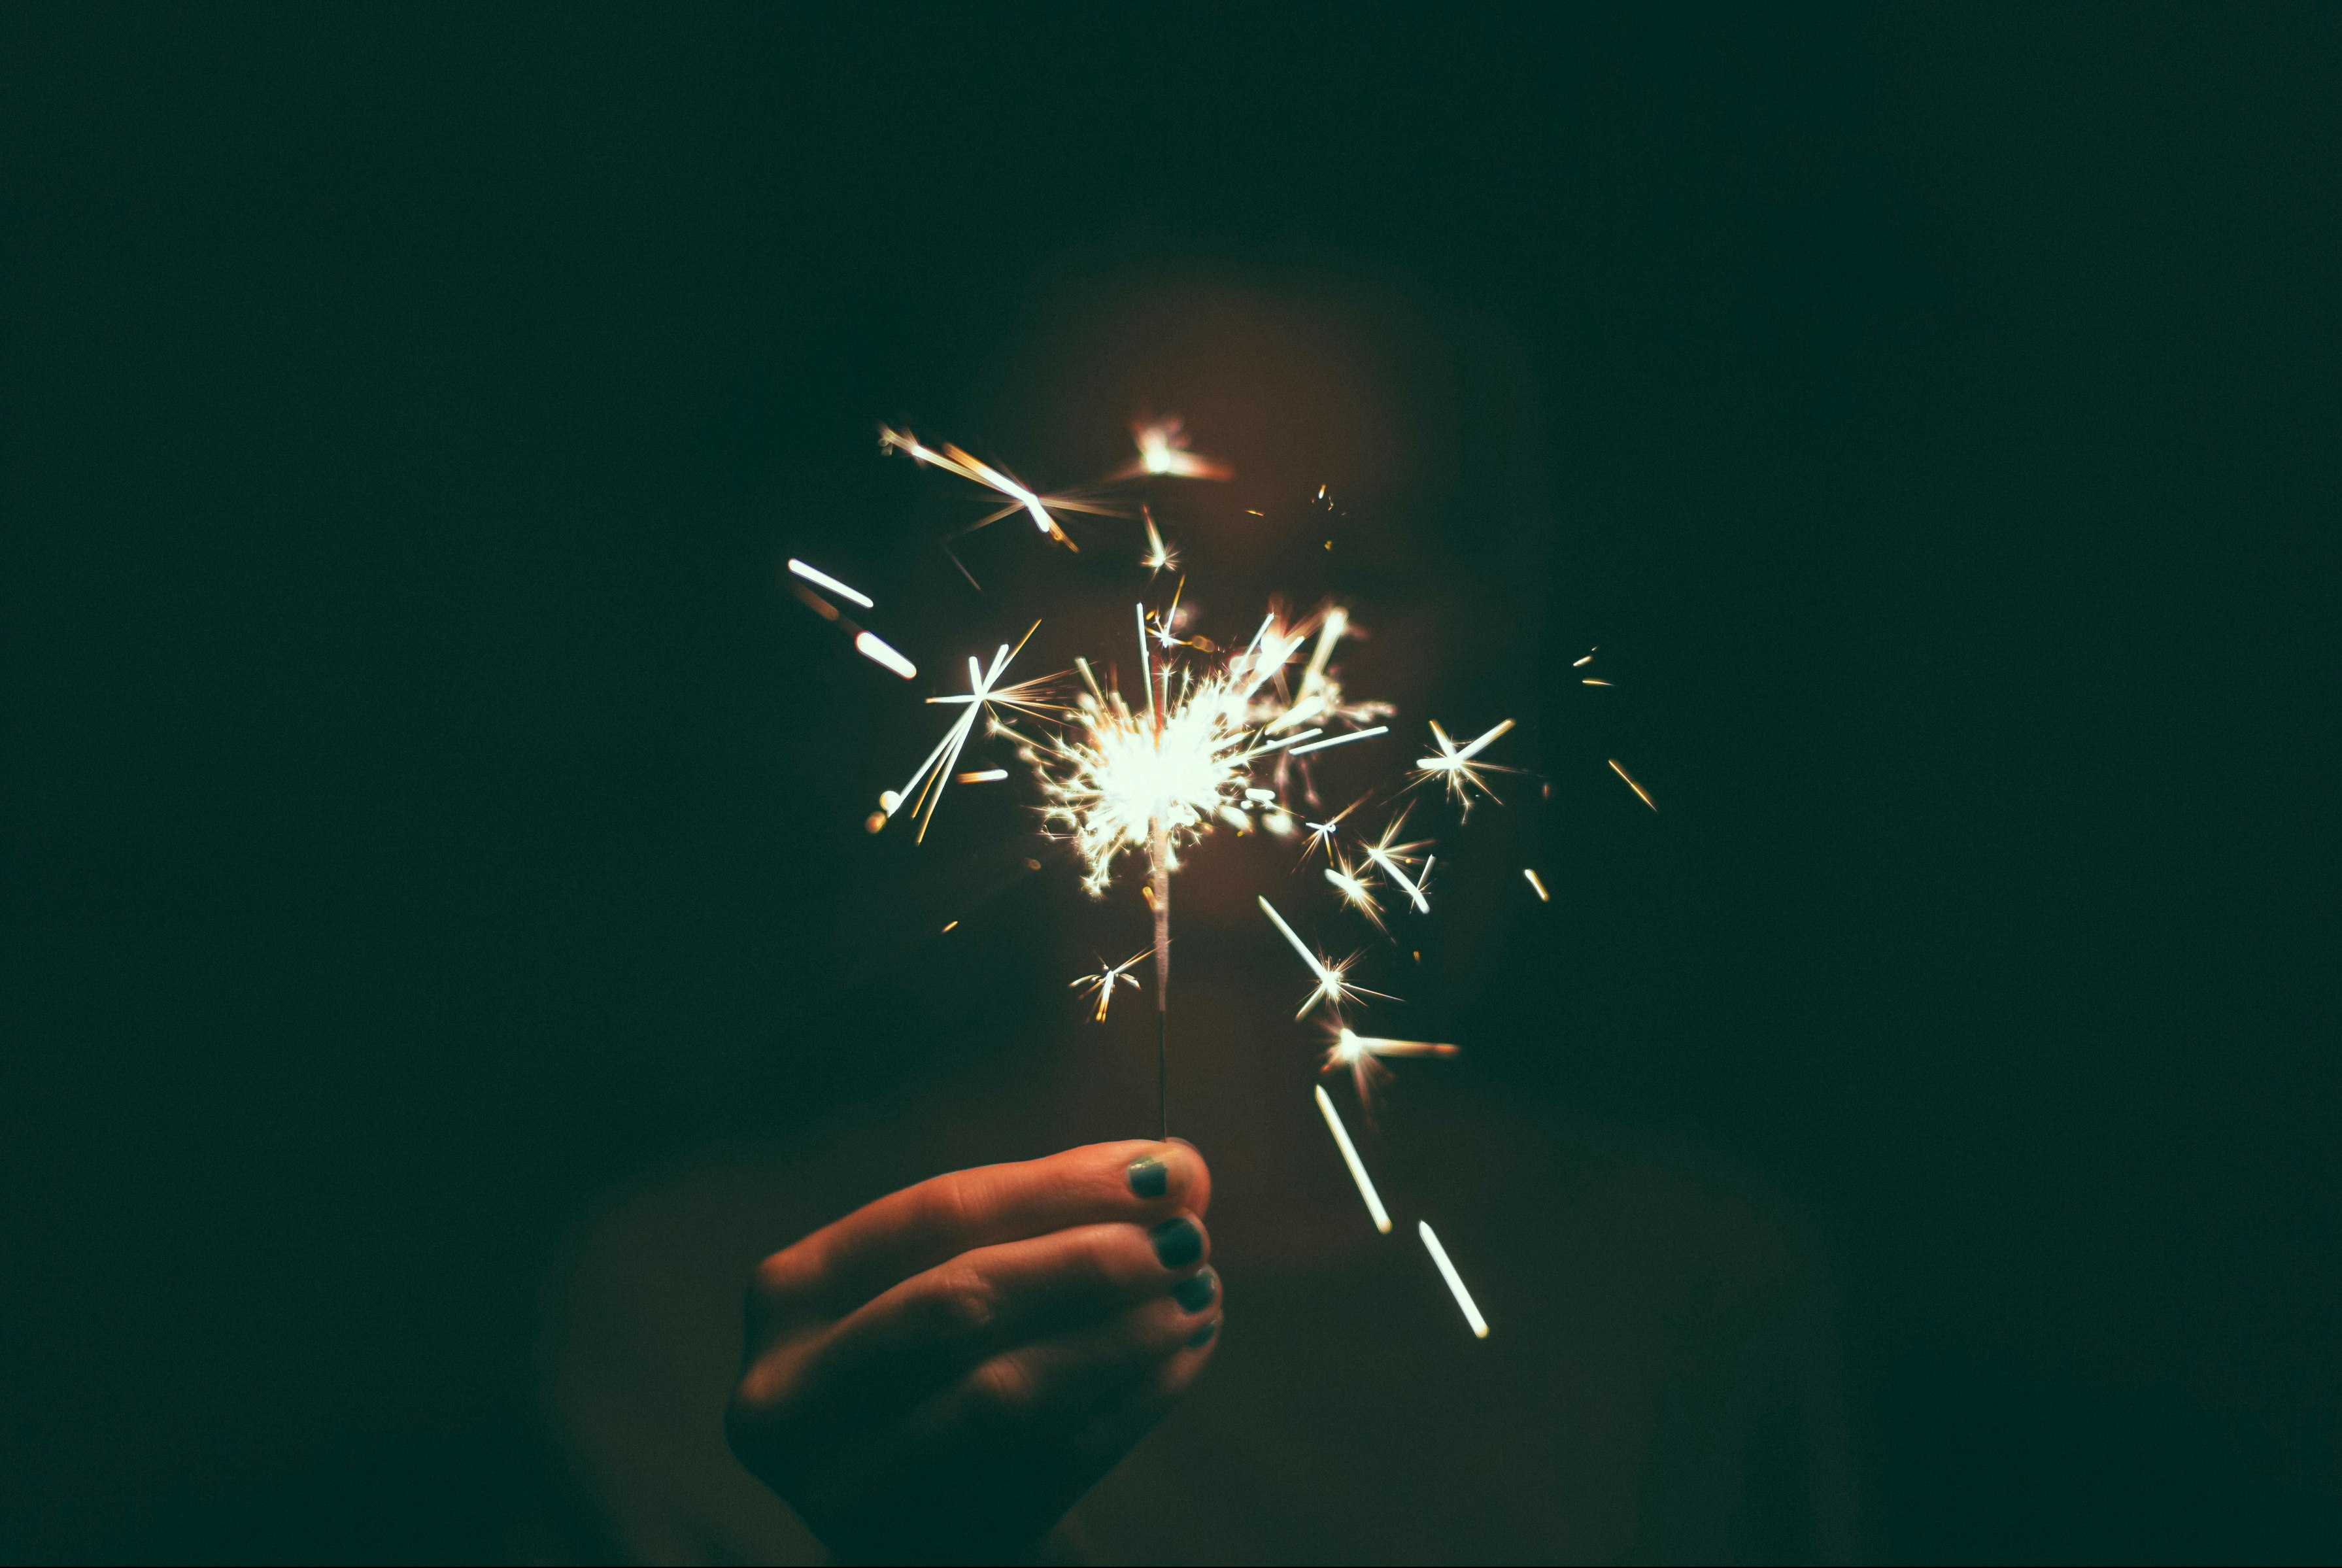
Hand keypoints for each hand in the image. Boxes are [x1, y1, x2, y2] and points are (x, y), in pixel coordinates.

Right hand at [725, 1139, 1220, 1560]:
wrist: (917, 1504)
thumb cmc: (937, 1355)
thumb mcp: (957, 1265)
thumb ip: (1054, 1209)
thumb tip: (1178, 1167)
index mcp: (793, 1293)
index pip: (938, 1214)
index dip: (1062, 1185)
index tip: (1167, 1166)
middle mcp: (795, 1392)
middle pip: (962, 1303)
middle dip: (1091, 1263)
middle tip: (1189, 1237)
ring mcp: (852, 1484)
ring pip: (1009, 1393)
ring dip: (1123, 1335)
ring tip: (1202, 1293)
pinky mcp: (925, 1543)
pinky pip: (1053, 1463)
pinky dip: (1135, 1400)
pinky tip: (1185, 1354)